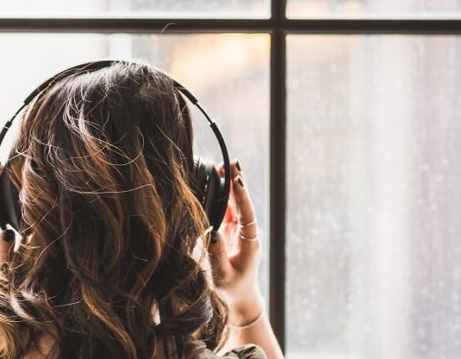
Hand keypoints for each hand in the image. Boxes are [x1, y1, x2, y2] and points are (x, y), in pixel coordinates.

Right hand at [208, 160, 264, 324]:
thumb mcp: (223, 274)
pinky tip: (218, 181)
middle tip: (232, 162)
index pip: (247, 213)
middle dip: (237, 182)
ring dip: (231, 185)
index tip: (237, 180)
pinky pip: (229, 209)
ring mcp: (241, 230)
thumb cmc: (232, 288)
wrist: (241, 296)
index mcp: (250, 241)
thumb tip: (210, 232)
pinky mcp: (232, 230)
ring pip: (236, 203)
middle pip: (243, 203)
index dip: (242, 196)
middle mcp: (248, 232)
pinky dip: (224, 195)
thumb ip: (217, 254)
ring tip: (224, 166)